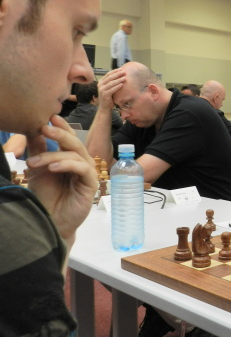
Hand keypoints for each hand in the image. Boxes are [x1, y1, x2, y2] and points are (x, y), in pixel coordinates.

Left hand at [25, 115, 97, 245]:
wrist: (50, 219)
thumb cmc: (46, 196)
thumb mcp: (38, 169)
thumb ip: (39, 150)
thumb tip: (34, 128)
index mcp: (70, 158)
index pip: (68, 138)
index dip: (61, 127)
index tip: (50, 117)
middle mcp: (81, 163)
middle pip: (75, 143)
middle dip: (60, 134)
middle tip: (45, 128)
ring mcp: (88, 173)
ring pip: (76, 155)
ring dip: (54, 155)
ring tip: (35, 163)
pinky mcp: (91, 184)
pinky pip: (82, 169)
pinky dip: (67, 165)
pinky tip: (52, 168)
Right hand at [98, 68, 125, 108]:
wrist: (105, 107)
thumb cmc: (109, 97)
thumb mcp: (109, 88)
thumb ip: (112, 82)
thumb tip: (120, 74)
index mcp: (101, 82)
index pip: (108, 74)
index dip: (115, 71)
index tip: (121, 69)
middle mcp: (100, 85)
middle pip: (110, 77)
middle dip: (117, 74)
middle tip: (124, 72)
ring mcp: (102, 90)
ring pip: (111, 83)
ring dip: (119, 80)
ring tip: (124, 78)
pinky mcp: (105, 94)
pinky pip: (112, 89)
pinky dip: (117, 86)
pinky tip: (122, 84)